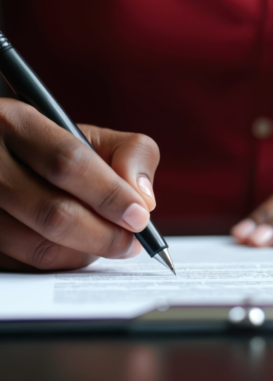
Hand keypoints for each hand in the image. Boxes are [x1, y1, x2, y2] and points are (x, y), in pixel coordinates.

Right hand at [0, 98, 158, 270]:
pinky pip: (26, 265)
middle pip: (52, 212)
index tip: (140, 217)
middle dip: (103, 234)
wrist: (11, 161)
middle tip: (132, 243)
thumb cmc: (62, 151)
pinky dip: (63, 263)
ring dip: (84, 252)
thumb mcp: (96, 137)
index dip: (109, 194)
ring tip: (107, 241)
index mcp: (18, 122)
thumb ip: (132, 154)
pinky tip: (78, 248)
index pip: (67, 162)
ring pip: (37, 246)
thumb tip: (144, 201)